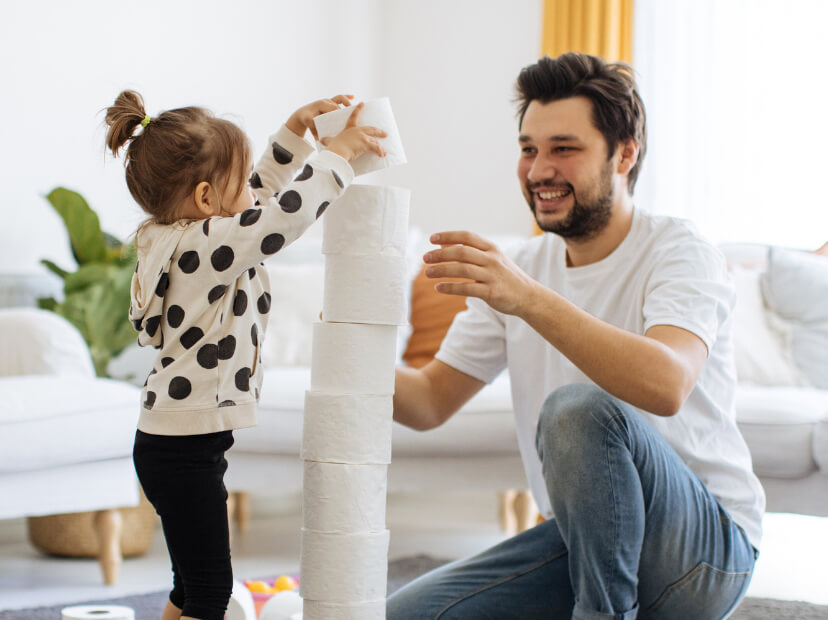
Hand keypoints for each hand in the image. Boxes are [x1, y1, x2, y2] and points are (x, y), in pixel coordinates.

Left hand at [286, 94, 353, 139]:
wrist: (302, 114)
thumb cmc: (306, 119)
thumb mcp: (308, 123)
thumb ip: (313, 128)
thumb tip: (318, 138)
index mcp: (321, 104)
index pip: (333, 108)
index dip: (340, 114)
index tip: (345, 122)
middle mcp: (326, 101)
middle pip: (338, 104)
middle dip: (345, 111)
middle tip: (351, 118)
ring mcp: (329, 101)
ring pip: (340, 98)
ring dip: (347, 102)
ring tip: (354, 109)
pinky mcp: (331, 102)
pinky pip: (340, 98)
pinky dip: (347, 96)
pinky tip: (353, 97)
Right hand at [321, 103, 386, 160]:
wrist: (337, 151)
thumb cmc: (333, 146)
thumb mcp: (330, 141)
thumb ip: (327, 140)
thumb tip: (321, 140)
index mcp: (349, 129)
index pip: (353, 116)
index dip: (358, 109)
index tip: (362, 103)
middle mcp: (357, 131)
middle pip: (371, 129)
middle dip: (378, 131)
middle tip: (384, 133)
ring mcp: (363, 137)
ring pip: (374, 140)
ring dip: (380, 146)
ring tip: (384, 151)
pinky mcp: (366, 144)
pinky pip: (376, 148)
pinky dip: (380, 152)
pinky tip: (383, 155)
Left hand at [422, 231, 538, 316]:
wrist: (528, 296)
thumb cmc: (505, 277)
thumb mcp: (491, 259)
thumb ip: (469, 252)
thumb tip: (442, 245)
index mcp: (491, 249)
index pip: (467, 236)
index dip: (448, 235)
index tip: (432, 238)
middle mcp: (492, 259)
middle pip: (461, 251)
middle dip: (440, 254)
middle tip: (425, 258)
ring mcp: (492, 275)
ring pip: (462, 269)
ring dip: (442, 270)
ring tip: (428, 273)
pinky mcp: (492, 292)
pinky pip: (467, 288)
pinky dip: (450, 287)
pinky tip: (439, 287)